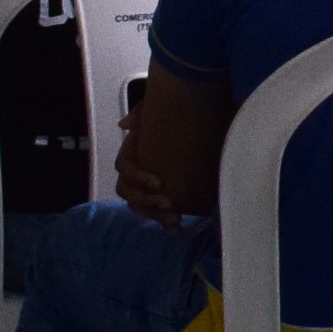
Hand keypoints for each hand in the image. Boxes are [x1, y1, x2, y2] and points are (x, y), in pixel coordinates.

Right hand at [109, 87, 176, 218]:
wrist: (208, 111)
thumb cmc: (183, 107)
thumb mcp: (162, 104)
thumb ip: (143, 111)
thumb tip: (124, 125)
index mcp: (135, 149)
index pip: (124, 168)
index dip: (137, 178)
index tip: (158, 183)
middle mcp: (138, 167)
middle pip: (129, 192)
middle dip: (146, 202)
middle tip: (170, 206)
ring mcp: (150, 182)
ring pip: (139, 204)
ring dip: (153, 214)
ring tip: (174, 218)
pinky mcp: (167, 191)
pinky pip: (157, 211)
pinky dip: (163, 221)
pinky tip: (177, 227)